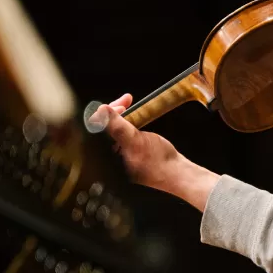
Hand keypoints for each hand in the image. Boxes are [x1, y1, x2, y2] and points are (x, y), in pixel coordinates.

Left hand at [90, 93, 218, 210]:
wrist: (176, 173)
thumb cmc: (157, 162)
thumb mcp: (135, 141)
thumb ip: (117, 127)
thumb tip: (101, 110)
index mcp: (104, 157)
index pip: (96, 129)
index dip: (106, 113)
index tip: (121, 105)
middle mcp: (107, 157)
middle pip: (103, 127)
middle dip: (114, 111)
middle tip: (127, 99)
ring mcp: (117, 154)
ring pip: (113, 128)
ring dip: (121, 114)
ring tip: (129, 102)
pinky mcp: (127, 152)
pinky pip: (121, 133)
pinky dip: (126, 122)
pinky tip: (133, 116)